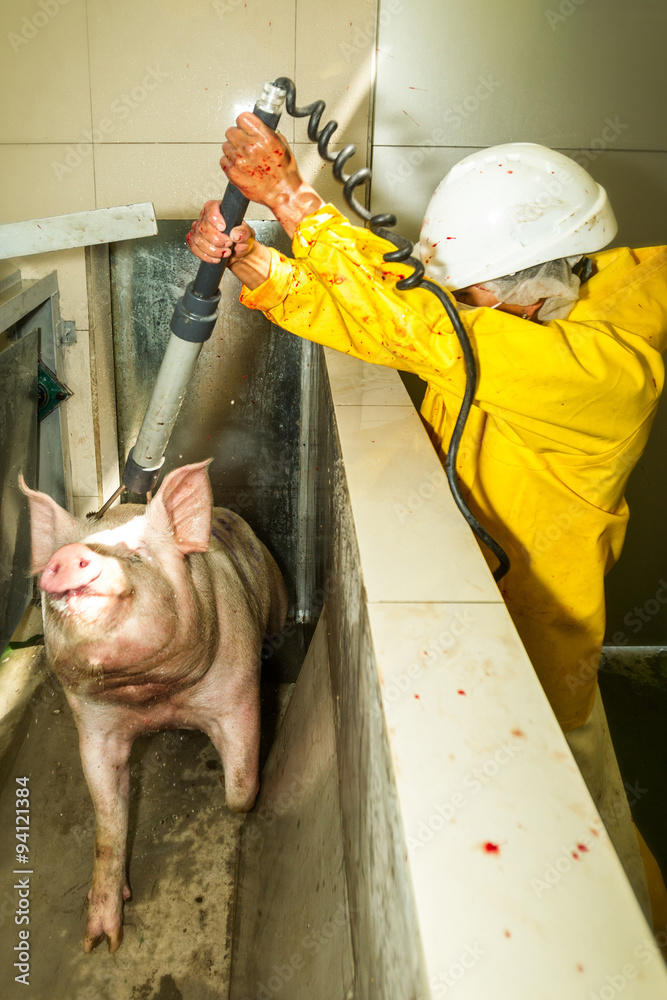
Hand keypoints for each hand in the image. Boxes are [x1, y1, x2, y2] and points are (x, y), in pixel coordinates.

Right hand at [186, 201, 255, 264]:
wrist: (238, 253)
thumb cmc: (241, 240)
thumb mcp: (248, 235)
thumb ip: (244, 232)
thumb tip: (236, 234)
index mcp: (219, 210)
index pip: (210, 208)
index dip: (214, 218)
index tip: (223, 228)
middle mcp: (206, 218)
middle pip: (203, 226)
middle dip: (217, 239)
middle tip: (228, 244)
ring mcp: (198, 230)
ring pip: (198, 239)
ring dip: (213, 250)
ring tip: (225, 252)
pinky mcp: (195, 242)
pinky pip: (195, 249)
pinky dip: (206, 256)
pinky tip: (216, 258)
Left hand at [221, 112, 324, 237]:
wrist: (282, 193)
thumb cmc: (285, 173)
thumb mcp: (283, 145)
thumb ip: (267, 133)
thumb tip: (257, 126)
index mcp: (264, 137)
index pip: (242, 118)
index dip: (244, 123)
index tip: (245, 127)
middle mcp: (250, 147)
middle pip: (231, 131)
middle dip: (237, 136)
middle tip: (244, 144)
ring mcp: (239, 160)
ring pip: (226, 145)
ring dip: (233, 150)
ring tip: (244, 158)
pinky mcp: (232, 172)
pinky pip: (223, 160)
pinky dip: (229, 163)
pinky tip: (240, 167)